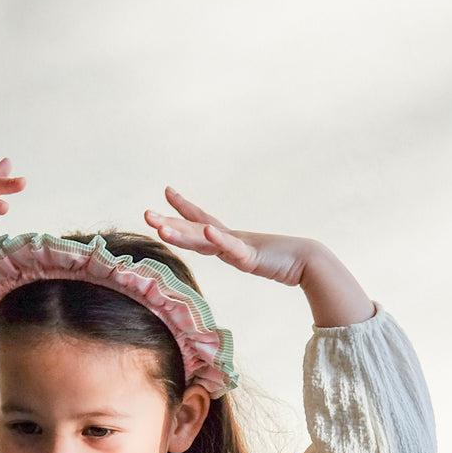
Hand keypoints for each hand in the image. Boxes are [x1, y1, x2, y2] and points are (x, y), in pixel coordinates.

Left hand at [144, 187, 315, 285]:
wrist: (306, 260)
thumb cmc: (280, 260)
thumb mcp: (249, 258)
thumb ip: (236, 254)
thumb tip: (226, 250)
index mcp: (226, 239)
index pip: (198, 220)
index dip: (181, 208)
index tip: (167, 191)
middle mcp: (227, 239)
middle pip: (193, 229)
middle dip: (168, 222)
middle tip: (145, 214)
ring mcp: (237, 246)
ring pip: (204, 239)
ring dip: (182, 232)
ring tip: (161, 227)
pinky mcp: (250, 255)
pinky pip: (232, 247)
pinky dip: (219, 239)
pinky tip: (207, 230)